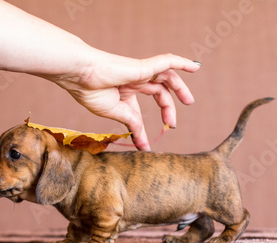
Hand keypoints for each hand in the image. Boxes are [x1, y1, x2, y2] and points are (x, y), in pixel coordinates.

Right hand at [51, 53, 200, 150]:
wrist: (80, 75)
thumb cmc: (90, 91)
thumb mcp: (115, 113)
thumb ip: (131, 123)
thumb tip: (141, 141)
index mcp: (124, 92)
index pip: (139, 110)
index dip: (142, 130)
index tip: (144, 147)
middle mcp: (134, 81)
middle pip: (158, 93)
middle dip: (167, 109)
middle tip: (171, 125)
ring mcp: (140, 72)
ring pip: (167, 77)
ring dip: (180, 89)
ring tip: (189, 102)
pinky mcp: (144, 66)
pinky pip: (168, 61)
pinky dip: (182, 62)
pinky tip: (195, 67)